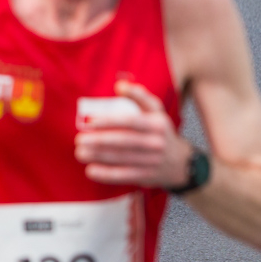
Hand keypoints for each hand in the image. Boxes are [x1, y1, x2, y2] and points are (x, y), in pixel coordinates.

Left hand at [75, 81, 192, 187]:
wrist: (181, 162)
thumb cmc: (160, 130)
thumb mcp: (155, 110)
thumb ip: (138, 96)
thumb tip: (119, 85)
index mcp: (156, 124)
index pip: (130, 122)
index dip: (109, 122)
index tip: (90, 122)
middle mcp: (156, 143)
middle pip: (124, 142)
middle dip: (100, 141)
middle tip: (79, 140)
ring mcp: (153, 161)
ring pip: (122, 159)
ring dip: (98, 157)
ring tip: (80, 153)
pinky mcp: (147, 176)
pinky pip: (125, 176)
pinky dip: (107, 175)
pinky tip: (91, 171)